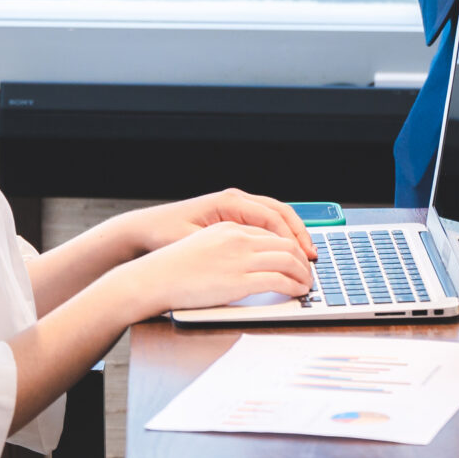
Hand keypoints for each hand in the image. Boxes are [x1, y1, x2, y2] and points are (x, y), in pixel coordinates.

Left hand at [112, 187, 318, 261]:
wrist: (145, 229)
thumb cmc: (165, 234)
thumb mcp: (193, 242)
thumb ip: (220, 247)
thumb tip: (249, 257)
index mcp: (229, 202)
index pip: (271, 216)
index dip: (290, 237)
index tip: (302, 256)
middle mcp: (236, 200)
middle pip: (279, 212)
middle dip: (299, 234)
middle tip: (313, 256)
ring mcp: (236, 207)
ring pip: (275, 216)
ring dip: (292, 234)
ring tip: (306, 254)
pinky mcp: (233, 217)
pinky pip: (265, 223)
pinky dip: (280, 235)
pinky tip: (286, 252)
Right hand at [119, 220, 316, 314]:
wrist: (153, 278)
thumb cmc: (173, 267)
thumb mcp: (203, 245)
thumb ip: (227, 247)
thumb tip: (247, 259)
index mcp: (229, 227)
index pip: (271, 231)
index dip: (290, 244)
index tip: (298, 256)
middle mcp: (238, 238)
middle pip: (286, 243)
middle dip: (303, 258)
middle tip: (309, 270)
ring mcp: (240, 258)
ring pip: (288, 260)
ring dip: (303, 272)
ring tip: (307, 283)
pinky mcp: (240, 281)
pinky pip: (279, 280)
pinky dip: (294, 285)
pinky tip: (297, 291)